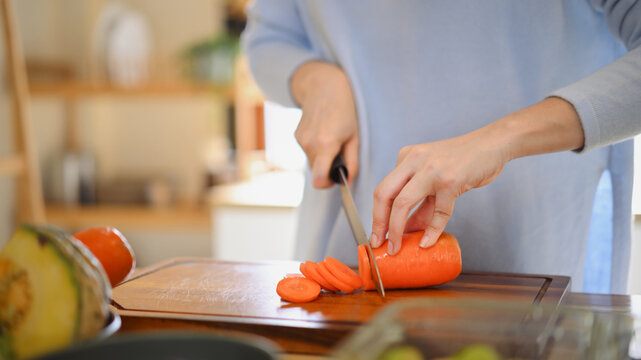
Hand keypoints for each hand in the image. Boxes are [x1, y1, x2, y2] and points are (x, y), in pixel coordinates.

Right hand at [291, 61, 358, 187]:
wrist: (324, 87)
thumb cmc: (344, 110)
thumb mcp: (354, 136)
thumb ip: (352, 160)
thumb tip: (348, 178)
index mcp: (325, 145)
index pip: (319, 179)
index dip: (327, 184)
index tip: (336, 178)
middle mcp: (309, 144)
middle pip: (316, 171)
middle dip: (327, 168)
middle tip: (340, 153)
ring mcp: (300, 139)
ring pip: (312, 161)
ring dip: (322, 157)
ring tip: (332, 139)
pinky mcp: (296, 136)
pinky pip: (307, 151)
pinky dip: (316, 148)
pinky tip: (323, 133)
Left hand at [369, 97, 583, 254]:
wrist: (493, 144)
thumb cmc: (463, 161)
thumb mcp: (434, 177)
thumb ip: (421, 201)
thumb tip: (406, 230)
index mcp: (407, 157)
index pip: (383, 189)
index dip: (376, 215)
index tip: (376, 235)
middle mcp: (414, 160)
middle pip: (384, 195)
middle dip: (379, 223)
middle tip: (379, 243)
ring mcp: (431, 170)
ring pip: (403, 203)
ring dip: (398, 230)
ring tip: (396, 247)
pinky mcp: (451, 180)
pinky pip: (438, 212)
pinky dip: (431, 230)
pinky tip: (427, 242)